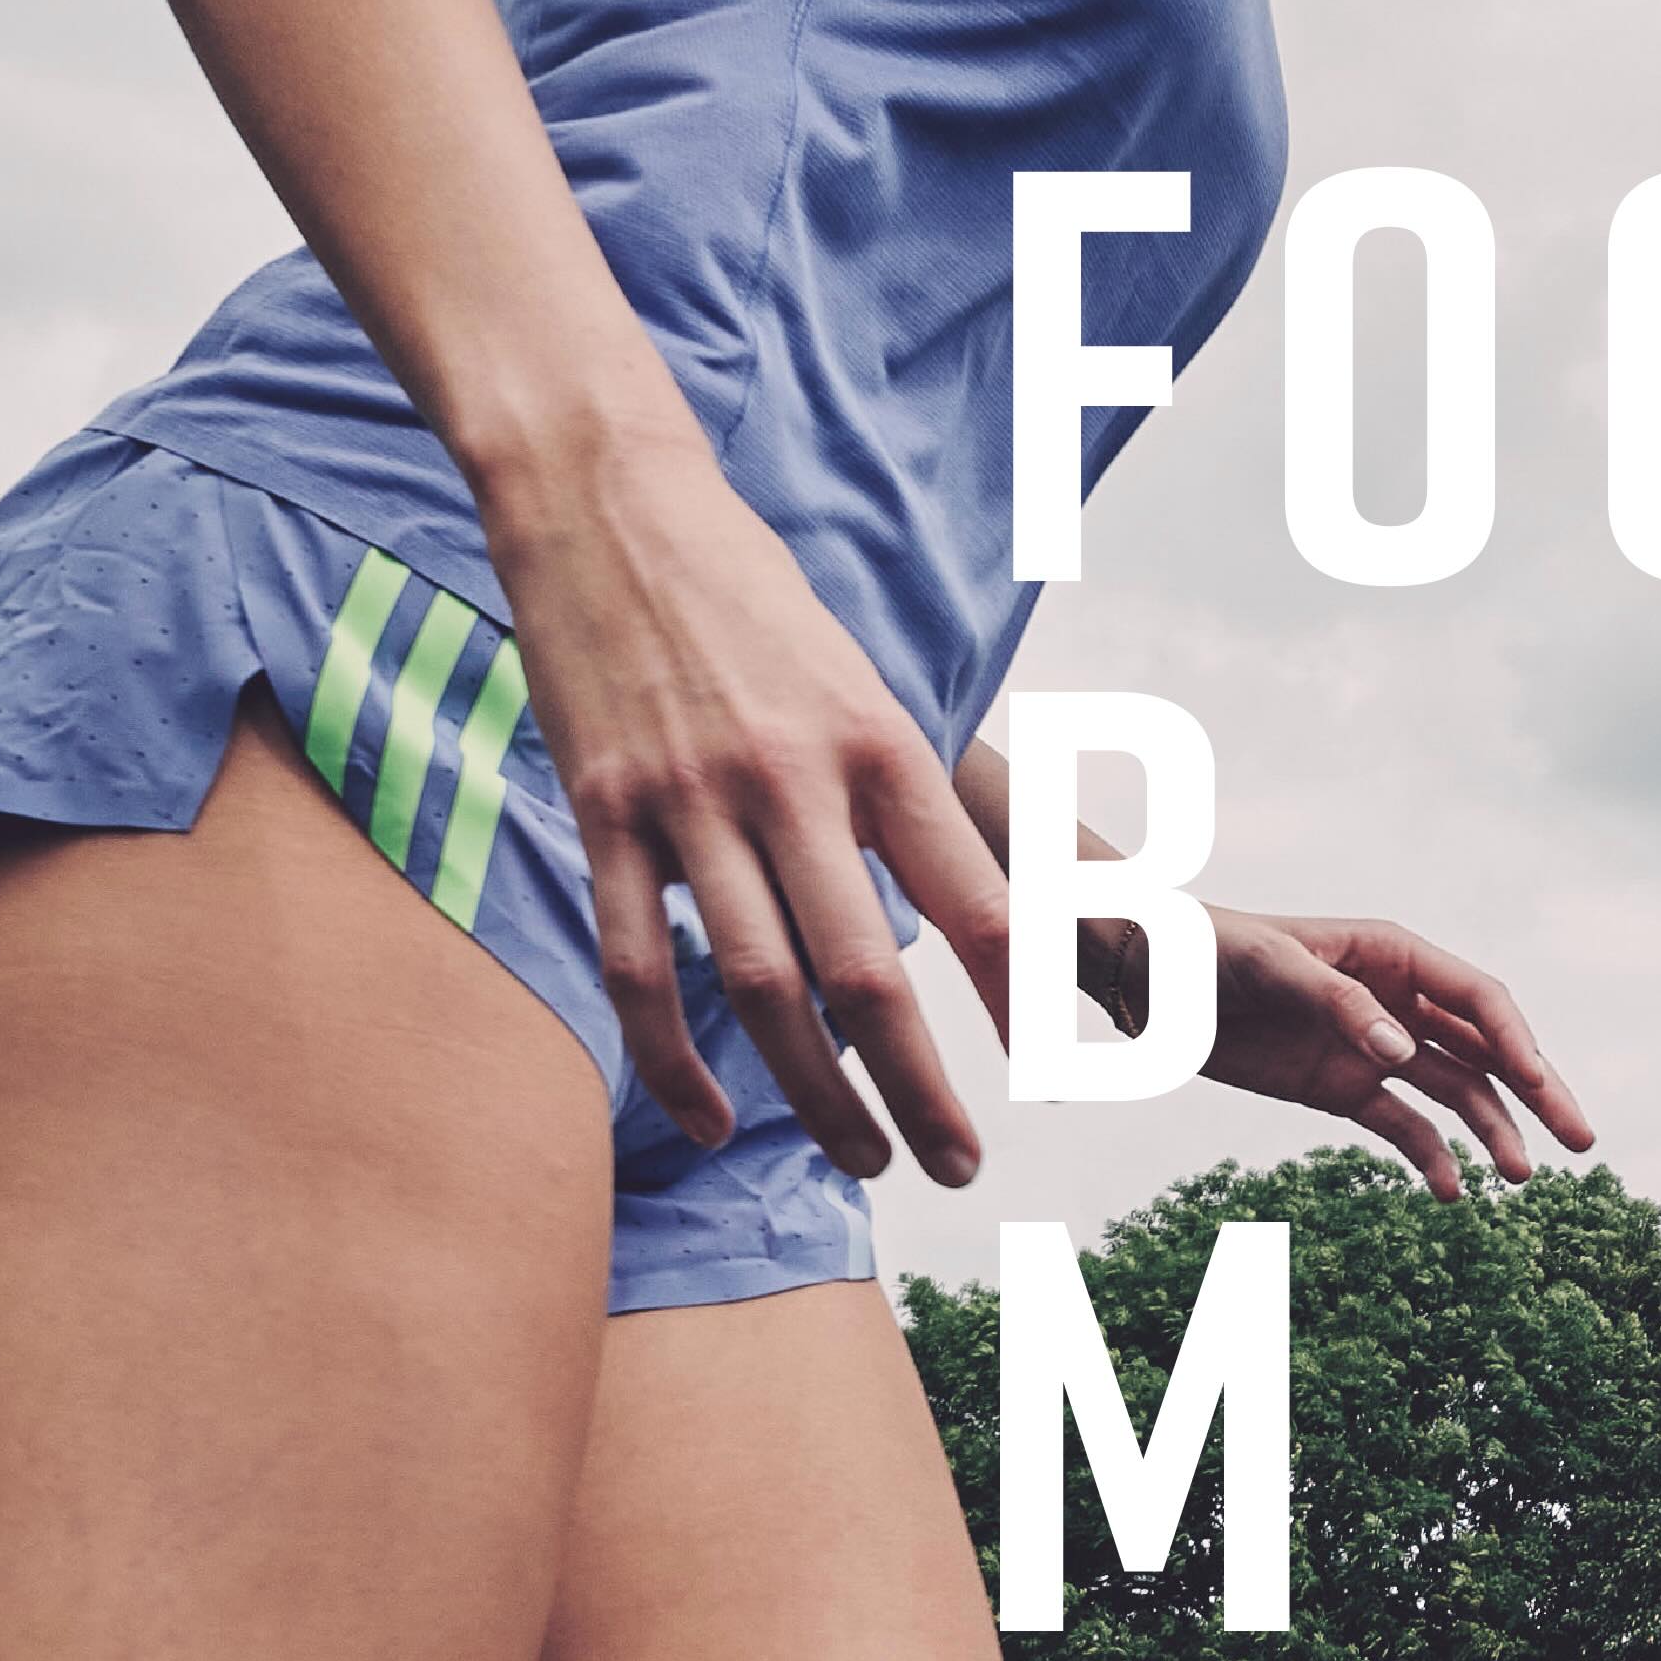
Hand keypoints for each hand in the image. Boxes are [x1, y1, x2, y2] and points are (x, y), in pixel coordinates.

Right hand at [488, 423, 1008, 1182]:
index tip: (1058, 1069)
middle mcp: (792, 779)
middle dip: (923, 1091)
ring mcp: (690, 802)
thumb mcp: (853, 679)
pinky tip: (716, 1121)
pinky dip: (675, 1062)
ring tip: (861, 1161)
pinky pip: (640, 967)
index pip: (976, 898)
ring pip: (760, 990)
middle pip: (869, 976)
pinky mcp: (602, 813)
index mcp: (878, 743)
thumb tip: (954, 904)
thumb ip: (893, 792)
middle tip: (958, 1165)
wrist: (605, 495)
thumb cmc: (748, 595)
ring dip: (817, 1095)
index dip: (1022, 999)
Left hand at [1191, 909, 1594, 1196]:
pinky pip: (1401, 1126)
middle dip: (1536, 1093)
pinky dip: (1428, 1157)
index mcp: (1394, 955)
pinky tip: (1450, 1193)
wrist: (1151, 980)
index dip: (1516, 1041)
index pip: (1478, 999)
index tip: (1539, 1084)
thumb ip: (1341, 1005)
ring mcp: (1374, 1047)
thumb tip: (1400, 1051)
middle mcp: (1398, 1001)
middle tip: (1583, 1140)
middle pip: (1486, 1050)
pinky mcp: (1343, 1088)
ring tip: (1520, 1179)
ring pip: (1455, 1093)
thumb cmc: (1211, 951)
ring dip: (1491, 1132)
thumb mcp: (1273, 967)